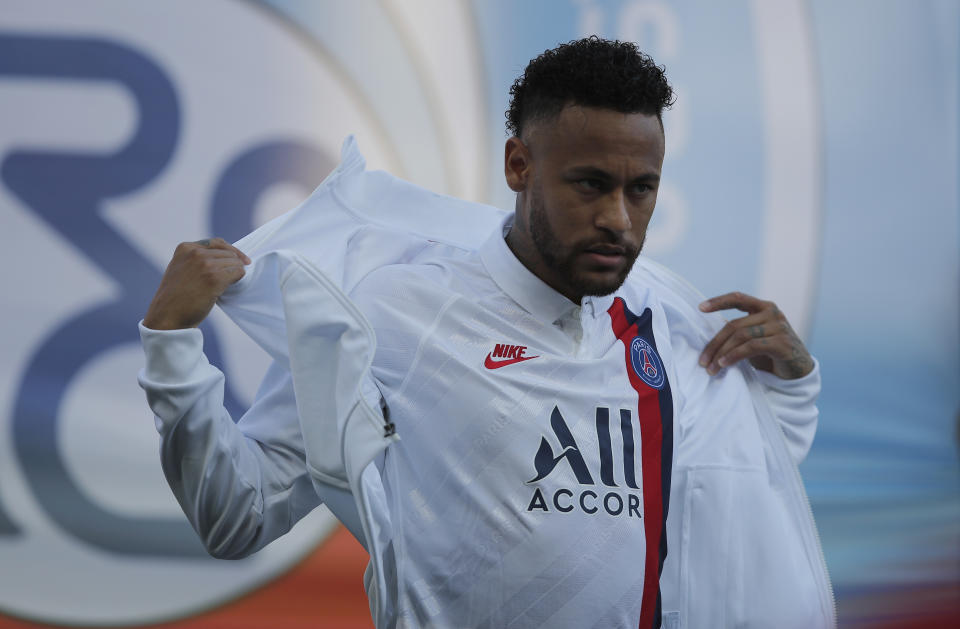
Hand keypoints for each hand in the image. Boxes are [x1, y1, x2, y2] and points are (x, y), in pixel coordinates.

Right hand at [143, 238, 250, 329]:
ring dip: (236, 273)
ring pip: (235, 262)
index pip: (217, 243)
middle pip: (228, 253)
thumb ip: (195, 260)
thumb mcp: (181, 269)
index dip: (232, 251)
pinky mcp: (214, 278)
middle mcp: (195, 253)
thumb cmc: (176, 296)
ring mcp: (205, 265)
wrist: (168, 315)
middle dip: (234, 264)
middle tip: (233, 277)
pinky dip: (238, 279)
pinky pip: (237, 272)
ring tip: (227, 284)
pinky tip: (230, 286)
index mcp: (185, 248)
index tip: (241, 259)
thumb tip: (223, 258)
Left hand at [697, 292, 813, 379]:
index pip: (738, 298)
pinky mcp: (782, 343)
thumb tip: (709, 339)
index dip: (719, 301)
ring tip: (711, 368)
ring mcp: (779, 326)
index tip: (700, 308)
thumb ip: (738, 332)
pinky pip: (751, 347)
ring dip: (722, 353)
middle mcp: (772, 313)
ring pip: (741, 336)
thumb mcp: (753, 338)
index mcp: (763, 307)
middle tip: (702, 361)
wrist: (798, 371)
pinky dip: (734, 356)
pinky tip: (724, 364)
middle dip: (715, 344)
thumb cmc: (770, 354)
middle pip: (734, 325)